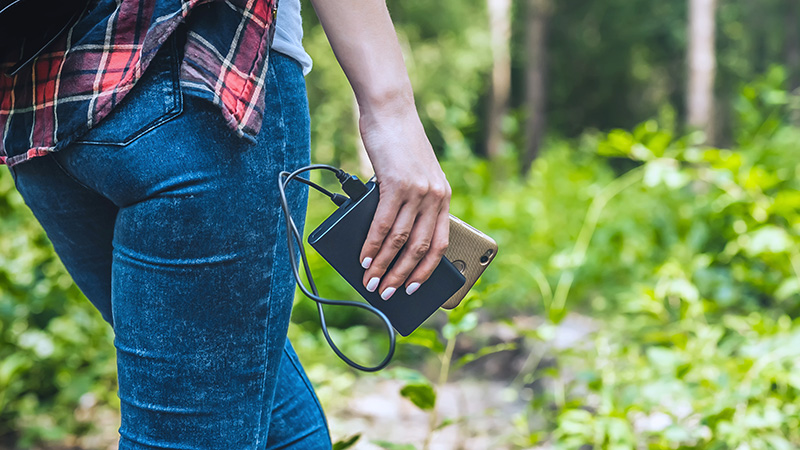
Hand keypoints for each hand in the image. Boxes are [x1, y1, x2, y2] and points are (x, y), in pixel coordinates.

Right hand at [358, 104, 450, 300]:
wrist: (391, 111)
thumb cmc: (398, 143)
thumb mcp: (414, 175)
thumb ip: (410, 203)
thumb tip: (391, 240)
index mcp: (443, 197)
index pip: (440, 243)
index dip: (427, 270)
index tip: (414, 287)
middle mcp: (435, 196)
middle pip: (420, 248)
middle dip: (402, 275)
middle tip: (387, 293)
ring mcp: (417, 191)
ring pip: (400, 240)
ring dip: (383, 266)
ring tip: (371, 281)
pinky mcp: (396, 184)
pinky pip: (384, 224)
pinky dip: (373, 246)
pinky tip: (364, 257)